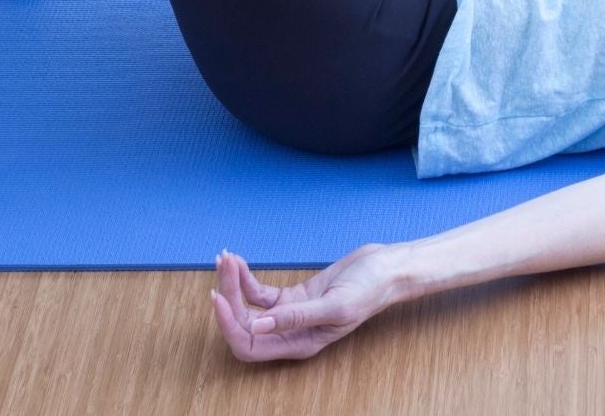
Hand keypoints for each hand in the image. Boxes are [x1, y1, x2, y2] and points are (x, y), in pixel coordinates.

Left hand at [207, 242, 403, 361]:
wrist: (386, 269)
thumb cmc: (368, 290)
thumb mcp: (334, 305)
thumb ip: (295, 317)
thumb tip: (257, 326)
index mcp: (298, 344)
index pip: (249, 346)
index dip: (229, 326)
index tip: (218, 298)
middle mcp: (289, 334)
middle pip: (243, 325)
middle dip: (228, 297)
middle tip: (223, 265)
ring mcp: (289, 314)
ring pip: (247, 306)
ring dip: (233, 284)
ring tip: (226, 258)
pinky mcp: (293, 297)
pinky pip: (259, 292)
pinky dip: (246, 277)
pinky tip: (239, 261)